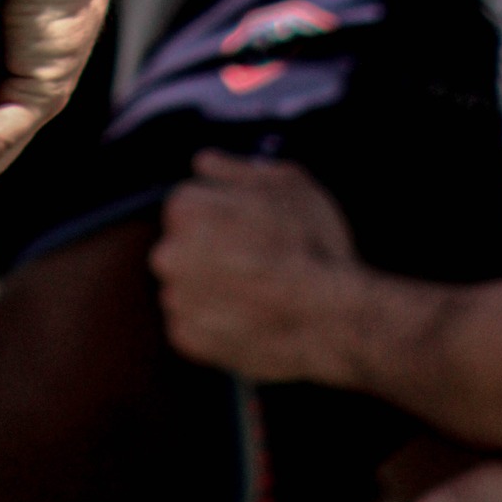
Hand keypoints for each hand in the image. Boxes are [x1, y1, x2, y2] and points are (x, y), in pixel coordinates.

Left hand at [150, 151, 360, 382]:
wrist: (332, 319)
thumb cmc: (312, 245)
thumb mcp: (286, 182)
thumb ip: (235, 168)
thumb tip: (205, 162)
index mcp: (185, 208)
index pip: (188, 204)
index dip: (220, 214)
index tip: (245, 228)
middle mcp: (169, 253)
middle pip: (181, 246)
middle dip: (208, 252)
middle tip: (251, 263)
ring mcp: (176, 299)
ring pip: (187, 287)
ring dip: (210, 289)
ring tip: (256, 295)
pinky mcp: (188, 339)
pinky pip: (193, 325)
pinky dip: (214, 324)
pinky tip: (249, 319)